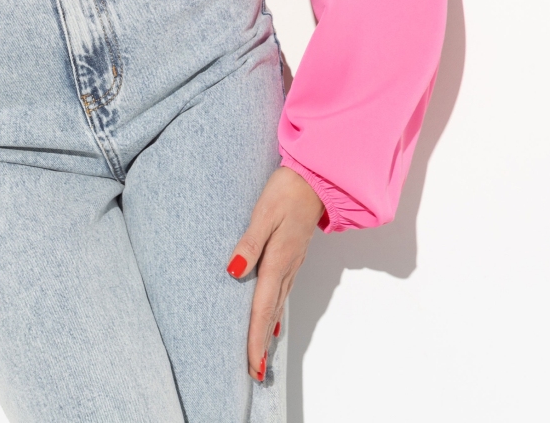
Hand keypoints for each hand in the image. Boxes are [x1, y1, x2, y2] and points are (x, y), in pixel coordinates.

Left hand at [225, 165, 325, 379]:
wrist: (316, 178)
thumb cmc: (287, 190)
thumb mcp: (263, 213)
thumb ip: (249, 243)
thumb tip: (234, 271)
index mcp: (278, 260)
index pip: (263, 306)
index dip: (256, 336)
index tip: (252, 364)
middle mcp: (287, 267)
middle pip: (272, 312)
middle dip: (262, 342)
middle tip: (255, 371)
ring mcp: (293, 262)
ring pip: (279, 303)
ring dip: (269, 329)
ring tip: (261, 352)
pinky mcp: (293, 255)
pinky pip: (284, 291)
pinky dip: (277, 310)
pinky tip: (274, 317)